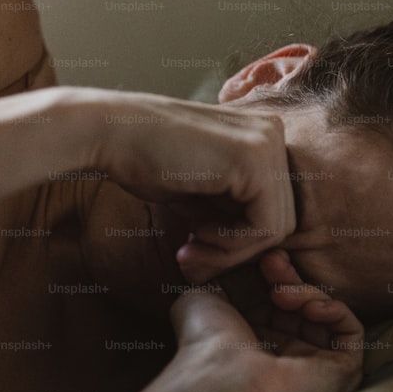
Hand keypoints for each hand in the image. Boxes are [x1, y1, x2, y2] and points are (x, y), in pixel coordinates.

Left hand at [72, 250, 362, 391]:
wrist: (220, 380)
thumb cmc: (204, 344)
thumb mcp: (202, 299)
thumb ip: (217, 281)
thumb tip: (219, 269)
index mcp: (256, 343)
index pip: (280, 301)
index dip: (276, 275)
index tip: (264, 257)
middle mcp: (287, 356)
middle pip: (305, 305)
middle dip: (291, 278)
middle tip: (272, 262)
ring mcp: (314, 367)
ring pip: (327, 316)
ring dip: (309, 293)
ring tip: (280, 293)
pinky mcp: (341, 374)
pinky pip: (351, 334)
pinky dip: (336, 311)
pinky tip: (310, 306)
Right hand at [89, 91, 295, 282]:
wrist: (110, 131)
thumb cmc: (145, 160)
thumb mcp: (200, 194)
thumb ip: (230, 216)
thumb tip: (254, 261)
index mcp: (263, 138)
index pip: (274, 207)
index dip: (238, 242)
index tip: (195, 249)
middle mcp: (274, 134)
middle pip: (282, 220)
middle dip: (236, 251)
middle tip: (192, 258)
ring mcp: (269, 144)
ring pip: (278, 229)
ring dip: (231, 252)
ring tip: (191, 249)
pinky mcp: (257, 161)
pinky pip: (266, 227)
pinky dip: (231, 244)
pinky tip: (196, 232)